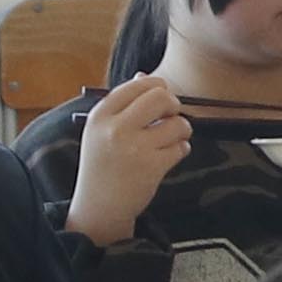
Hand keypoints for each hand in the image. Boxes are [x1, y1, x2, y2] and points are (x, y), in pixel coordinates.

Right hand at [65, 74, 192, 247]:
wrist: (99, 205)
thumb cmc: (103, 164)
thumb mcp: (101, 130)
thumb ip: (123, 104)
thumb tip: (145, 76)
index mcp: (101, 115)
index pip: (137, 85)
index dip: (157, 86)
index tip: (161, 96)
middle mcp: (116, 128)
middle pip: (160, 97)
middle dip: (173, 104)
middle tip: (171, 115)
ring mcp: (135, 148)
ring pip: (177, 123)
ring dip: (181, 129)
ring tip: (171, 138)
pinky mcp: (152, 167)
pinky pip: (181, 147)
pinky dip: (181, 149)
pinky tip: (169, 155)